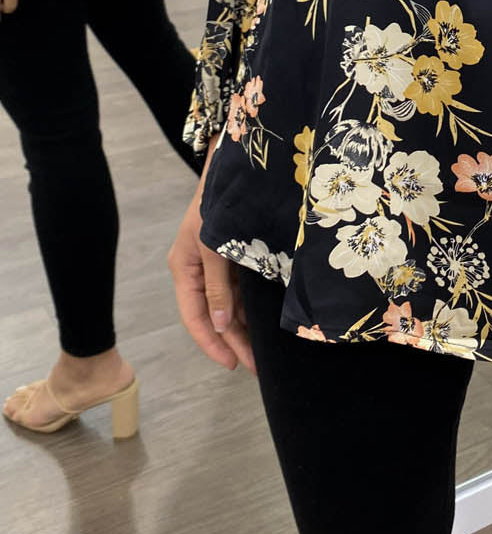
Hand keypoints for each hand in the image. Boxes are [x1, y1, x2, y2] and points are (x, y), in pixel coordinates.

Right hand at [167, 150, 255, 373]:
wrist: (233, 166)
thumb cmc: (218, 204)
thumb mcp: (214, 246)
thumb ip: (216, 285)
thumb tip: (219, 324)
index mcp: (184, 268)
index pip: (195, 317)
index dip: (212, 343)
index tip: (232, 364)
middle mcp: (198, 271)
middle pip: (214, 316)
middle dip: (233, 341)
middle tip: (256, 366)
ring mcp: (217, 265)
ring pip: (229, 306)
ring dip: (244, 328)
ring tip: (264, 352)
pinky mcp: (234, 257)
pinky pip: (241, 291)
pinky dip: (251, 308)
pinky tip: (265, 324)